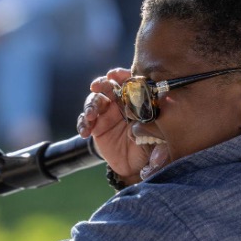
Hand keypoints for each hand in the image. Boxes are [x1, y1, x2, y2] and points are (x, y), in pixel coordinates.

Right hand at [76, 69, 152, 184]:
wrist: (137, 165)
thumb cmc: (151, 145)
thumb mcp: (158, 136)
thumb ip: (155, 128)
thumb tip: (147, 123)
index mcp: (136, 99)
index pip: (128, 81)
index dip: (120, 75)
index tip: (113, 75)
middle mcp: (119, 102)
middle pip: (107, 86)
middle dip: (100, 83)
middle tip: (95, 86)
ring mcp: (106, 114)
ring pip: (94, 101)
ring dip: (90, 106)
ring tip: (90, 116)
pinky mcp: (95, 127)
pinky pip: (84, 121)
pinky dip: (82, 124)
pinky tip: (85, 132)